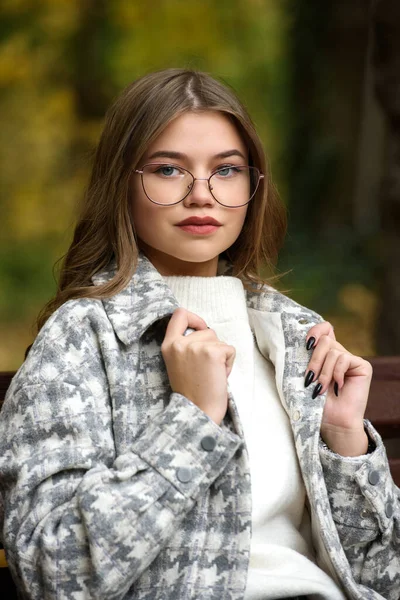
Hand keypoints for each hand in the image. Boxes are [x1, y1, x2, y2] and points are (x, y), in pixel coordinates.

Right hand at [161, 308, 235, 424]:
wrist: (197, 412)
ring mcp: (196, 347)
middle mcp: (180, 343)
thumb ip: (185, 346)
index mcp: (168, 345)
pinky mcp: (212, 353)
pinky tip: (219, 376)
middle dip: (213, 347)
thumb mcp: (178, 364)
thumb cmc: (191, 393)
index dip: (194, 318)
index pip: (179, 314)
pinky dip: (229, 363)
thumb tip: (205, 331)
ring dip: (221, 356)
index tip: (200, 328)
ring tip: (212, 374)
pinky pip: (229, 350)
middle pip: (207, 330)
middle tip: (206, 369)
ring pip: (219, 340)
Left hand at [305, 322, 372, 455]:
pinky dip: (336, 373)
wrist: (332, 421)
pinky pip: (344, 359)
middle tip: (309, 379)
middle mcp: (339, 354)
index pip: (325, 329)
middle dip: (314, 360)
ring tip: (321, 389)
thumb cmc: (315, 402)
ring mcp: (351, 359)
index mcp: (325, 354)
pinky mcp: (362, 366)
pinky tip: (338, 387)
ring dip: (323, 372)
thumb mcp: (307, 375)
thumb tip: (304, 339)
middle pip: (324, 340)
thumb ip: (308, 357)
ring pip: (332, 351)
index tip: (306, 344)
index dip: (315, 330)